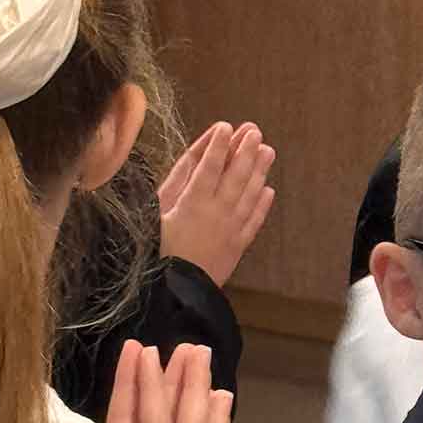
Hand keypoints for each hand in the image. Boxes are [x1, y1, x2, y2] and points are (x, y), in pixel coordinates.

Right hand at [159, 121, 275, 287]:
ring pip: (249, 196)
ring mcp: (230, 231)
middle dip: (245, 152)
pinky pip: (254, 222)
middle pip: (235, 177)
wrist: (177, 296)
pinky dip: (262, 206)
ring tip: (267, 151)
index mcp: (192, 204)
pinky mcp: (237, 248)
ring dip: (259, 172)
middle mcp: (216, 214)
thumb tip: (186, 163)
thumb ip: (172, 188)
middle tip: (255, 131)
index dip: (218, 146)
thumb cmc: (155, 255)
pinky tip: (268, 191)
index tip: (226, 126)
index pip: (209, 167)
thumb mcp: (154, 217)